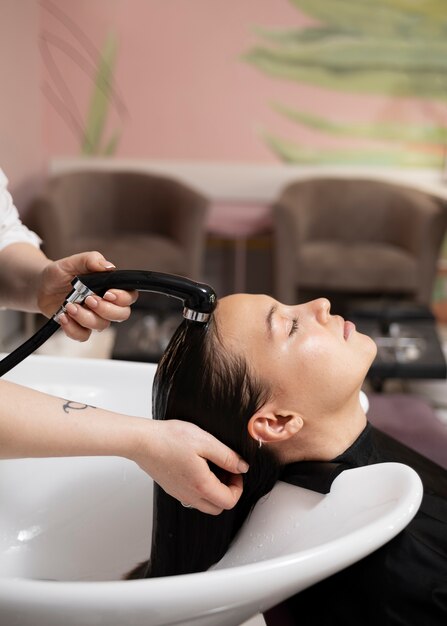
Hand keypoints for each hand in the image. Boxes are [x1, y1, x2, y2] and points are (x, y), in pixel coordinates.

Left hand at [37, 251, 137, 340]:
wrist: (42, 285)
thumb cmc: (61, 273)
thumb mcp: (74, 262)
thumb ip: (92, 260)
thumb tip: (109, 267)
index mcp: (110, 287)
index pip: (129, 296)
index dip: (122, 298)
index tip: (108, 293)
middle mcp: (105, 304)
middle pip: (122, 315)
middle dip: (106, 310)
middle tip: (89, 300)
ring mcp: (94, 317)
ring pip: (102, 326)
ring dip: (85, 317)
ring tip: (70, 306)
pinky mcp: (80, 327)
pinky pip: (84, 336)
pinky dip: (73, 329)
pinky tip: (63, 317)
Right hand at [134, 419, 248, 514]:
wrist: (142, 441)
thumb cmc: (170, 439)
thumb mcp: (206, 442)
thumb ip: (227, 457)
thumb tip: (242, 467)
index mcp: (202, 486)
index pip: (229, 501)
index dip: (238, 487)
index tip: (235, 470)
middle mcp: (190, 496)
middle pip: (218, 507)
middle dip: (228, 491)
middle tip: (226, 470)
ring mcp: (179, 494)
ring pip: (205, 504)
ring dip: (214, 491)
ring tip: (212, 467)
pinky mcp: (171, 488)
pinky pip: (192, 497)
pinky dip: (200, 488)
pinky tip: (197, 466)